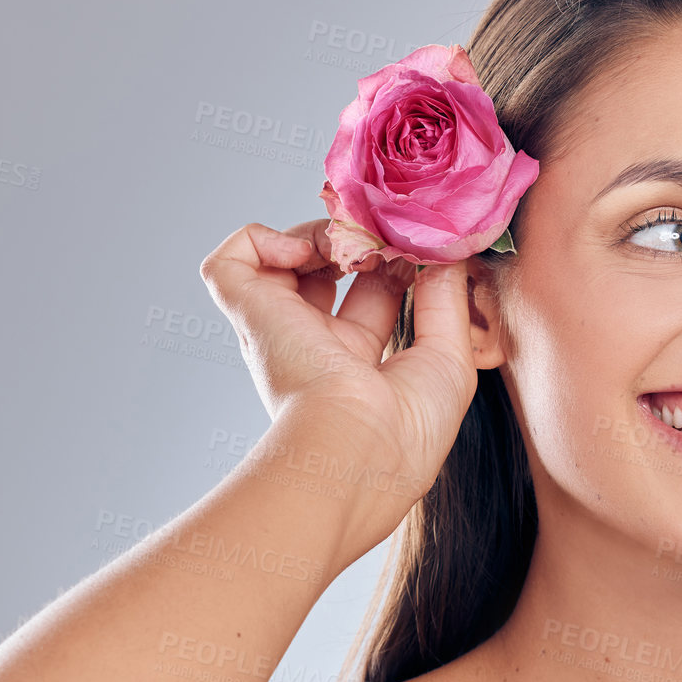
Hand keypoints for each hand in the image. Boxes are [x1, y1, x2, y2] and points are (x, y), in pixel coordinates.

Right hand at [199, 218, 479, 495]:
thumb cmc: (408, 427)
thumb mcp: (449, 358)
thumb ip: (447, 300)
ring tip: (353, 239)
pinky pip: (232, 262)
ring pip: (282, 261)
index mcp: (359, 366)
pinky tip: (305, 253)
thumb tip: (445, 254)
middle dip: (361, 241)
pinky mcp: (249, 315)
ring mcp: (279, 331)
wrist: (358, 449)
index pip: (375, 294)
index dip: (397, 262)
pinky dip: (263, 239)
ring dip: (321, 234)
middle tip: (388, 232)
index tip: (421, 247)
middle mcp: (314, 347)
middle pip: (330, 273)